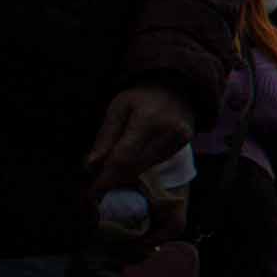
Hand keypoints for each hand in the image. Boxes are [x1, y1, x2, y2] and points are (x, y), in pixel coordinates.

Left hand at [80, 81, 196, 201]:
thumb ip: (106, 136)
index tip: (94, 191)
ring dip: (127, 173)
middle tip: (99, 183)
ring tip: (113, 169)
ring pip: (146, 167)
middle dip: (115, 177)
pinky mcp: (185, 144)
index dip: (107, 177)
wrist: (177, 85)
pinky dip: (141, 165)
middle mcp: (168, 131)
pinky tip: (133, 160)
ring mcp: (180, 138)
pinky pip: (157, 162)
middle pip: (136, 166)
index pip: (124, 157)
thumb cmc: (142, 95)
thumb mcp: (118, 108)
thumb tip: (92, 164)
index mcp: (148, 119)